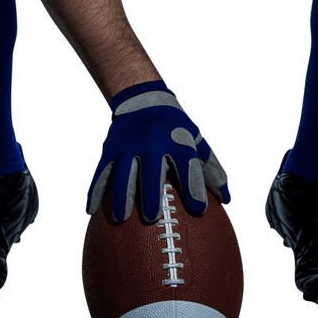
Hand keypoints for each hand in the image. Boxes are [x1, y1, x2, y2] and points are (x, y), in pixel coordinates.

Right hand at [86, 81, 230, 222]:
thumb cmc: (176, 129)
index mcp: (177, 140)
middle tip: (152, 218)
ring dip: (121, 195)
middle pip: (151, 170)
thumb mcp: (196, 140)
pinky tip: (90, 210)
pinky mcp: (110, 148)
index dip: (194, 187)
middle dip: (151, 193)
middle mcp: (152, 141)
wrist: (143, 100)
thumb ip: (211, 168)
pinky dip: (95, 190)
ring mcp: (128, 144)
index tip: (199, 210)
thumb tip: (226, 199)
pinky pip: (101, 171)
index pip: (188, 165)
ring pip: (123, 171)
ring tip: (120, 218)